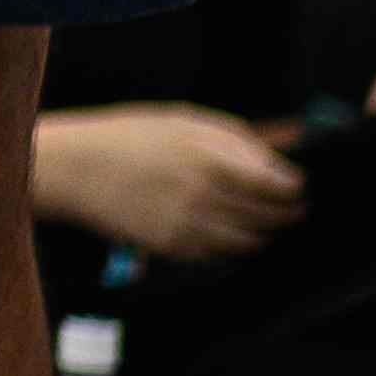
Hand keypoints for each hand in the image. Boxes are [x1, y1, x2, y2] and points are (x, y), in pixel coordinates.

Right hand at [73, 107, 306, 264]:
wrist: (75, 170)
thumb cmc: (130, 137)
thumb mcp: (185, 120)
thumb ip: (236, 138)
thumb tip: (280, 154)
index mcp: (210, 158)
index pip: (277, 184)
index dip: (295, 188)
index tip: (300, 186)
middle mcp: (204, 195)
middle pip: (269, 215)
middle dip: (288, 213)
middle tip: (295, 209)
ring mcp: (188, 225)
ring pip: (248, 241)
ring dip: (265, 233)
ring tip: (269, 225)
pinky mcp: (172, 248)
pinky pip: (219, 254)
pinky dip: (233, 247)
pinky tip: (234, 235)